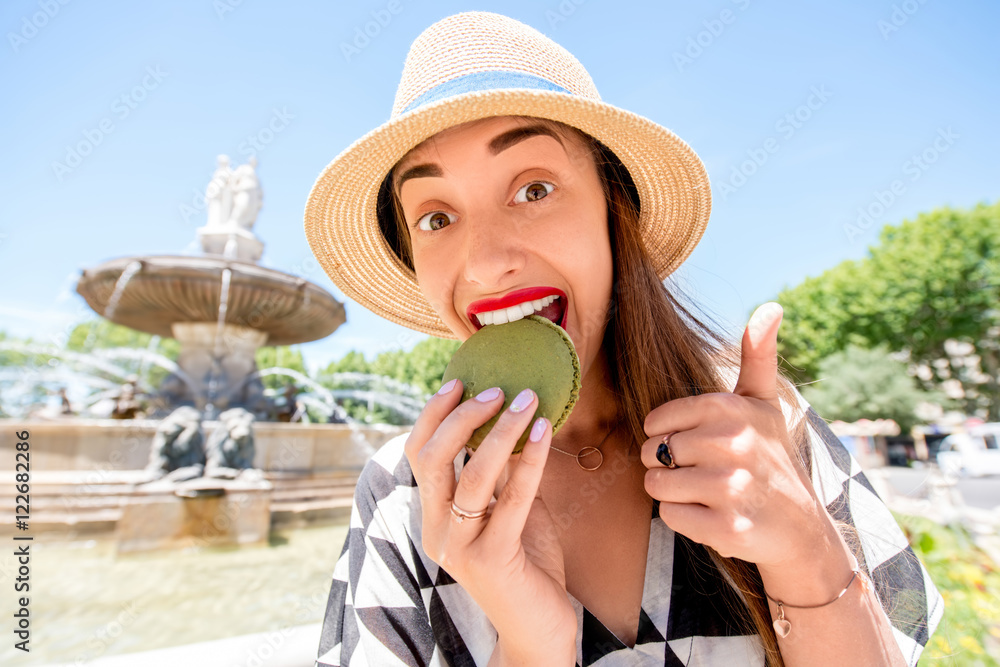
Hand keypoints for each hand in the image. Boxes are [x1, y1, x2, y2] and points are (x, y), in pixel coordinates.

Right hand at [405, 381, 577, 659]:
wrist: (539, 628)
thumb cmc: (526, 565)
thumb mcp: (508, 509)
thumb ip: (502, 474)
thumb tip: (511, 418)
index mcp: (433, 516)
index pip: (418, 455)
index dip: (432, 415)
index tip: (458, 382)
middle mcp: (438, 530)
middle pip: (432, 460)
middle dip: (460, 416)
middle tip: (496, 389)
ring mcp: (461, 546)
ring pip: (470, 475)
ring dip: (500, 430)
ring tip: (526, 399)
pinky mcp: (493, 559)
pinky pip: (512, 497)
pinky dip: (530, 458)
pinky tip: (544, 431)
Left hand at [640, 303, 830, 570]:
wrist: (801, 527)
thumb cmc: (772, 457)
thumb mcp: (765, 402)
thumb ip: (758, 355)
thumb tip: (771, 307)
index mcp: (734, 410)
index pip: (660, 418)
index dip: (663, 433)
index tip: (685, 441)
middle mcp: (735, 445)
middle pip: (654, 452)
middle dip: (665, 464)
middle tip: (698, 470)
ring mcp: (732, 489)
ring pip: (657, 484)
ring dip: (671, 491)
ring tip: (702, 491)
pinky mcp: (727, 529)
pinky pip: (671, 516)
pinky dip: (683, 519)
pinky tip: (711, 514)